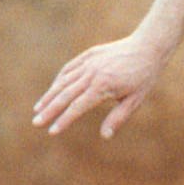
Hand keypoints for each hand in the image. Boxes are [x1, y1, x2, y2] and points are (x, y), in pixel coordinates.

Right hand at [32, 35, 166, 137]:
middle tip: (36, 122)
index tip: (52, 131)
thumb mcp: (135, 100)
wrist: (147, 47)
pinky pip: (68, 69)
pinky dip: (58, 80)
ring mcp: (88, 63)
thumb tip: (105, 136)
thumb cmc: (143, 77)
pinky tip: (53, 90)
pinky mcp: (88, 55)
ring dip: (49, 95)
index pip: (77, 107)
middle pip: (65, 95)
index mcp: (103, 87)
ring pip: (63, 81)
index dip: (64, 120)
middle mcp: (91, 74)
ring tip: (38, 109)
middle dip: (49, 110)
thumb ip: (118, 118)